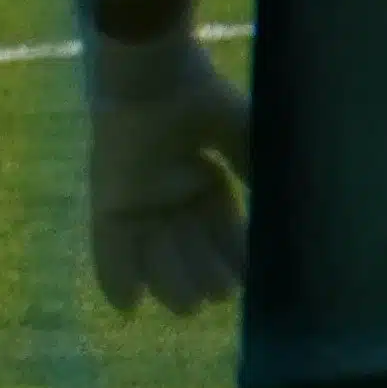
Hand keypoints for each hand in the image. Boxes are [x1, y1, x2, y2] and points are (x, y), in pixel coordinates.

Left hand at [84, 33, 246, 314]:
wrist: (156, 79)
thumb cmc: (202, 99)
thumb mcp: (241, 137)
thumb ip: (252, 169)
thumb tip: (278, 199)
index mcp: (198, 171)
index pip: (217, 221)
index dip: (231, 249)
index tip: (249, 277)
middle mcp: (166, 187)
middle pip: (185, 240)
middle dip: (202, 270)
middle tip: (220, 297)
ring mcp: (136, 194)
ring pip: (152, 248)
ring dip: (169, 280)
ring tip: (190, 308)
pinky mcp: (109, 198)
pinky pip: (109, 242)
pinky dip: (115, 273)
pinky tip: (126, 307)